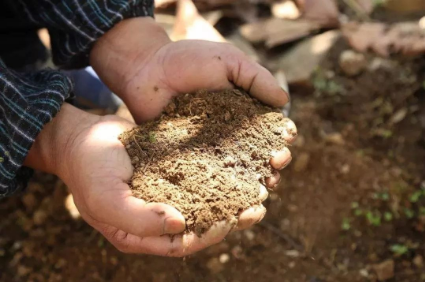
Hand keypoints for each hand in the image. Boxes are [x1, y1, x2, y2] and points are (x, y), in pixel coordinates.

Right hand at [25, 104, 271, 255]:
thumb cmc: (89, 169)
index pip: (181, 244)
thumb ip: (139, 219)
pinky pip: (199, 178)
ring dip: (231, 198)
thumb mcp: (106, 199)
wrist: (81, 137)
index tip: (232, 221)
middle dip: (231, 219)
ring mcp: (164, 194)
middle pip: (199, 225)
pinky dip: (219, 176)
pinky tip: (238, 164)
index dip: (208, 236)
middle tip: (258, 207)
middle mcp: (156, 217)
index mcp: (140, 234)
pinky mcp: (170, 172)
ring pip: (205, 202)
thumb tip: (181, 225)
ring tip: (258, 188)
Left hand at [91, 18, 296, 188]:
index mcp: (244, 110)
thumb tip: (284, 101)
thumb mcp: (228, 61)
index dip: (281, 135)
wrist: (146, 69)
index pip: (270, 128)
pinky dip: (221, 188)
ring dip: (254, 181)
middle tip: (275, 163)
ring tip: (262, 188)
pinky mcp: (189, 158)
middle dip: (273, 161)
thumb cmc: (188, 60)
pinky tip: (231, 195)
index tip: (286, 138)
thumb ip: (256, 78)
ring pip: (237, 170)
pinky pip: (208, 176)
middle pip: (259, 153)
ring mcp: (210, 147)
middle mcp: (231, 132)